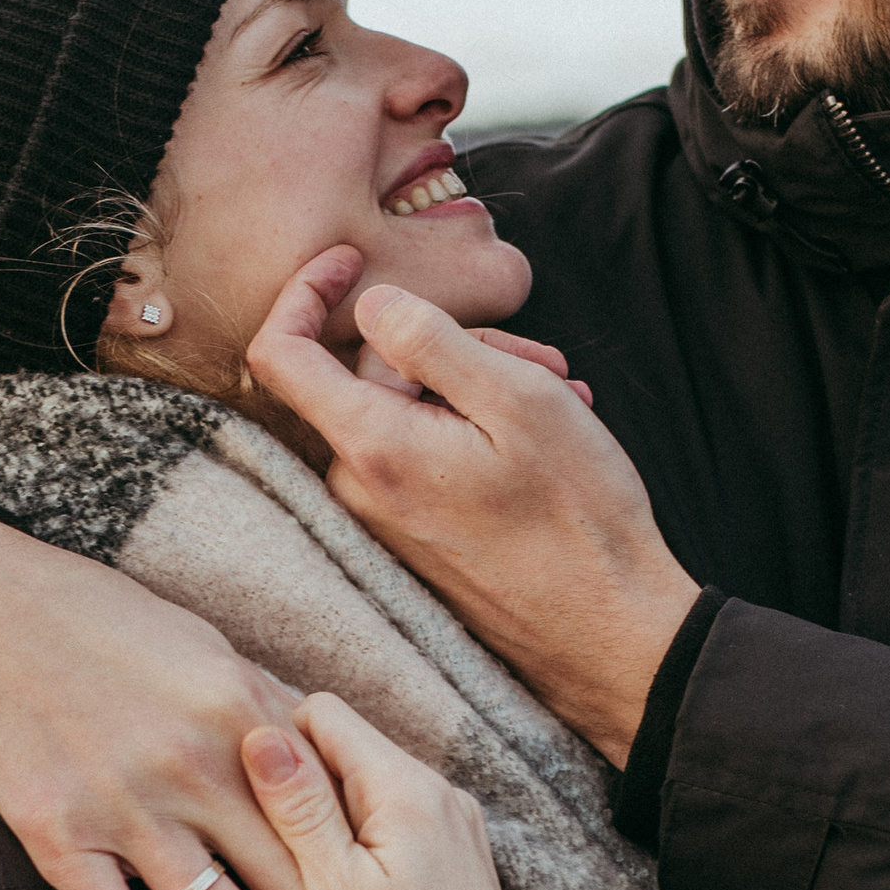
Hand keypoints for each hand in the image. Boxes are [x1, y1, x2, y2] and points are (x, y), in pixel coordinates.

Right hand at [0, 516, 322, 889]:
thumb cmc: (94, 621)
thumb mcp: (200, 644)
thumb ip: (266, 707)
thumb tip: (328, 756)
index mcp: (243, 710)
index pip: (336, 820)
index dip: (368, 878)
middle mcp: (196, 762)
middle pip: (299, 888)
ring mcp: (126, 804)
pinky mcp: (57, 836)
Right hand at [241, 697, 539, 889]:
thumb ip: (300, 809)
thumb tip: (262, 734)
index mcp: (407, 787)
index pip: (322, 714)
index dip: (276, 748)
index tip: (251, 798)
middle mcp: (440, 790)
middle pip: (346, 748)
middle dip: (303, 787)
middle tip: (276, 847)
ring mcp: (455, 820)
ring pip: (368, 786)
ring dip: (331, 818)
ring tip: (311, 878)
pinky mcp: (459, 853)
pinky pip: (396, 819)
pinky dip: (364, 841)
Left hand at [247, 264, 700, 768]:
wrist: (609, 633)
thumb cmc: (577, 517)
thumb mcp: (516, 399)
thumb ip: (429, 340)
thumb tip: (370, 305)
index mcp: (371, 448)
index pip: (279, 355)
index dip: (304, 290)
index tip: (352, 257)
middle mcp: (358, 490)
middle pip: (369, 375)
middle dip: (451, 346)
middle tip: (545, 359)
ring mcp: (383, 520)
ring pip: (407, 413)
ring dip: (479, 388)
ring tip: (563, 398)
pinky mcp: (412, 540)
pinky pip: (423, 457)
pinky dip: (476, 431)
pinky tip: (545, 437)